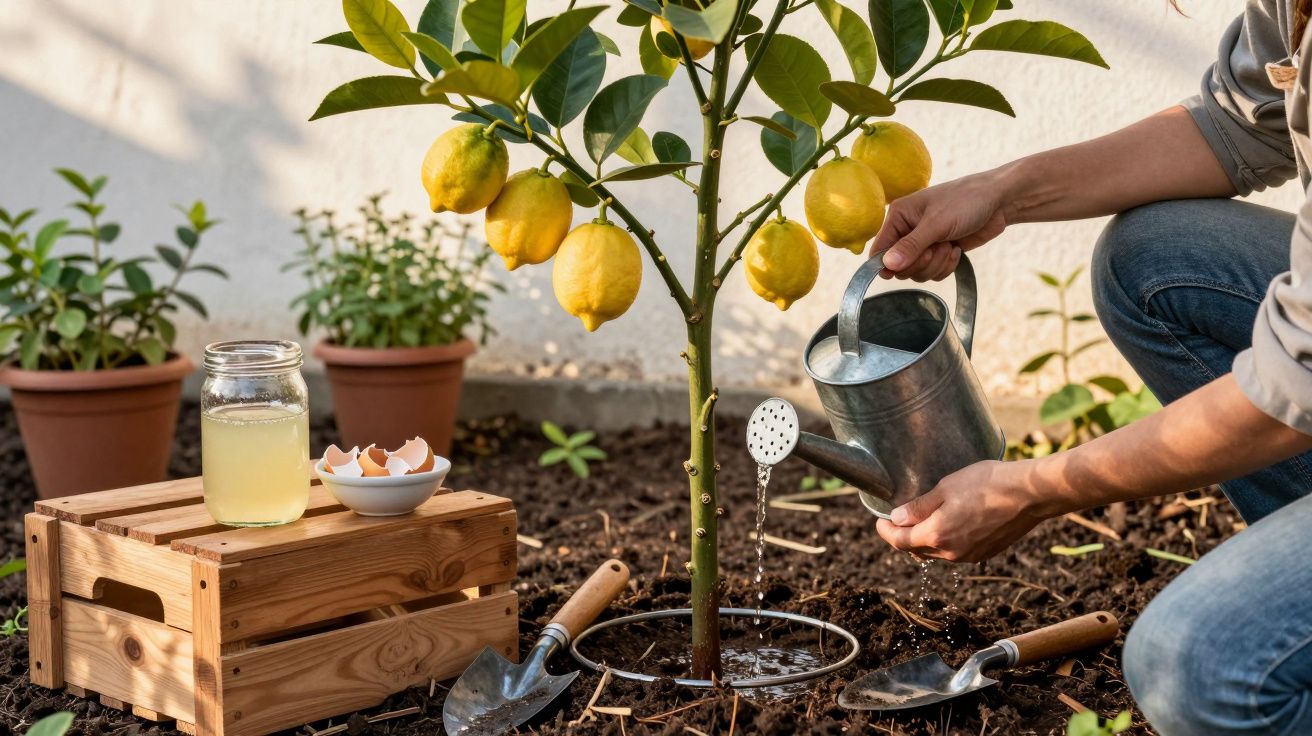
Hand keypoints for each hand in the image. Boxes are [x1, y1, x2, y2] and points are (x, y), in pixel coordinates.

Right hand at [871, 170, 1011, 281]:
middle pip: (899, 266)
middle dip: (921, 263)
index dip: (888, 263)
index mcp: (899, 216)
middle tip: (937, 248)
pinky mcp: (939, 253)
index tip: (903, 268)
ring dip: (937, 265)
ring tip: (950, 246)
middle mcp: (907, 231)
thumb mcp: (937, 223)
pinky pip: (933, 273)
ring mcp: (924, 243)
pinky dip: (946, 266)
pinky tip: (956, 250)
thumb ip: (911, 246)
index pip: (879, 249)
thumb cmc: (966, 201)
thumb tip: (886, 266)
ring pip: (917, 272)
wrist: (998, 202)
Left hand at [875, 460, 1049, 561]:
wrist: (1030, 494)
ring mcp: (969, 556)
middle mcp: (951, 552)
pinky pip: (956, 551)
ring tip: (923, 519)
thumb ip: (919, 507)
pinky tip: (950, 523)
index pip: (899, 541)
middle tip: (898, 519)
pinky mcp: (985, 554)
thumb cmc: (987, 484)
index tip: (880, 521)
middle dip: (903, 536)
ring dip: (925, 539)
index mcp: (937, 535)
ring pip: (937, 552)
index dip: (885, 532)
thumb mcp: (946, 488)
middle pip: (916, 549)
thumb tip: (897, 518)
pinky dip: (946, 540)